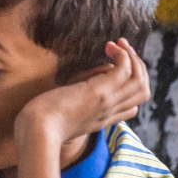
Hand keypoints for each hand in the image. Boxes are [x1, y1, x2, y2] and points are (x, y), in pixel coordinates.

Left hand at [15, 38, 149, 147]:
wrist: (35, 133)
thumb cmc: (38, 124)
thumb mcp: (60, 113)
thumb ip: (73, 101)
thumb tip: (81, 81)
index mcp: (100, 120)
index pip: (131, 108)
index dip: (129, 87)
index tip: (113, 69)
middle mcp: (108, 113)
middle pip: (142, 92)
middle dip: (138, 67)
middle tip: (123, 50)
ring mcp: (107, 103)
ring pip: (139, 80)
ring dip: (133, 57)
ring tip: (118, 44)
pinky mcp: (100, 93)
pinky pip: (125, 71)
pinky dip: (122, 55)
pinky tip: (109, 47)